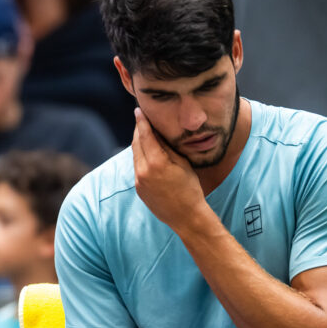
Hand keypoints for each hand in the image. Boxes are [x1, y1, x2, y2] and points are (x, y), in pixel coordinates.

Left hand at [131, 108, 208, 227]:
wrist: (186, 217)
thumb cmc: (190, 188)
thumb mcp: (182, 163)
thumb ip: (167, 147)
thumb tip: (156, 132)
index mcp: (156, 163)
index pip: (145, 136)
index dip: (142, 121)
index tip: (138, 110)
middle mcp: (143, 172)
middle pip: (136, 144)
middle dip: (139, 130)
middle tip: (142, 118)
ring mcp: (139, 181)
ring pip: (135, 155)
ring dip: (139, 143)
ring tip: (145, 133)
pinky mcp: (138, 189)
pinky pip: (137, 167)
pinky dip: (140, 157)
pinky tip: (147, 153)